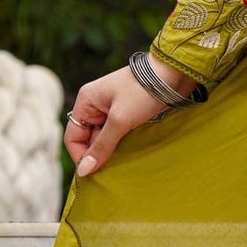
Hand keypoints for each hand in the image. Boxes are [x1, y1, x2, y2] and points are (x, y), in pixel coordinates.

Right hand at [65, 59, 195, 176]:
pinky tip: (130, 154)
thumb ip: (102, 146)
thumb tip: (83, 171)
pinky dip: (122, 144)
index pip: (73, 136)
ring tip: (121, 164)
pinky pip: (118, 133)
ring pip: (105, 137)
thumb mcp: (120, 120)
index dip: (81, 156)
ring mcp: (112, 108)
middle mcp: (96, 105)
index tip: (94, 172)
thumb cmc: (143, 92)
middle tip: (110, 171)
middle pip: (89, 138)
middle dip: (98, 154)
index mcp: (86, 102)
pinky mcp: (128, 112)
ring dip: (111, 150)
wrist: (174, 73)